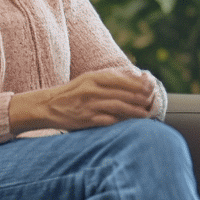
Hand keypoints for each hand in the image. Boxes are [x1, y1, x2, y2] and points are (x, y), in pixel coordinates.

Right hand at [10, 68, 154, 131]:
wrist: (47, 106)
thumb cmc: (73, 92)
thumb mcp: (89, 79)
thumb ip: (111, 78)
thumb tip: (137, 76)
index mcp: (93, 77)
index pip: (121, 79)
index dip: (138, 84)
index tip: (151, 87)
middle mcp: (91, 90)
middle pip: (122, 93)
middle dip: (140, 98)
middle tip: (152, 101)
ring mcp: (88, 105)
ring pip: (118, 106)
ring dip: (134, 110)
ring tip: (146, 113)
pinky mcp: (86, 120)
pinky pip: (107, 120)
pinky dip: (120, 121)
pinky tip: (129, 123)